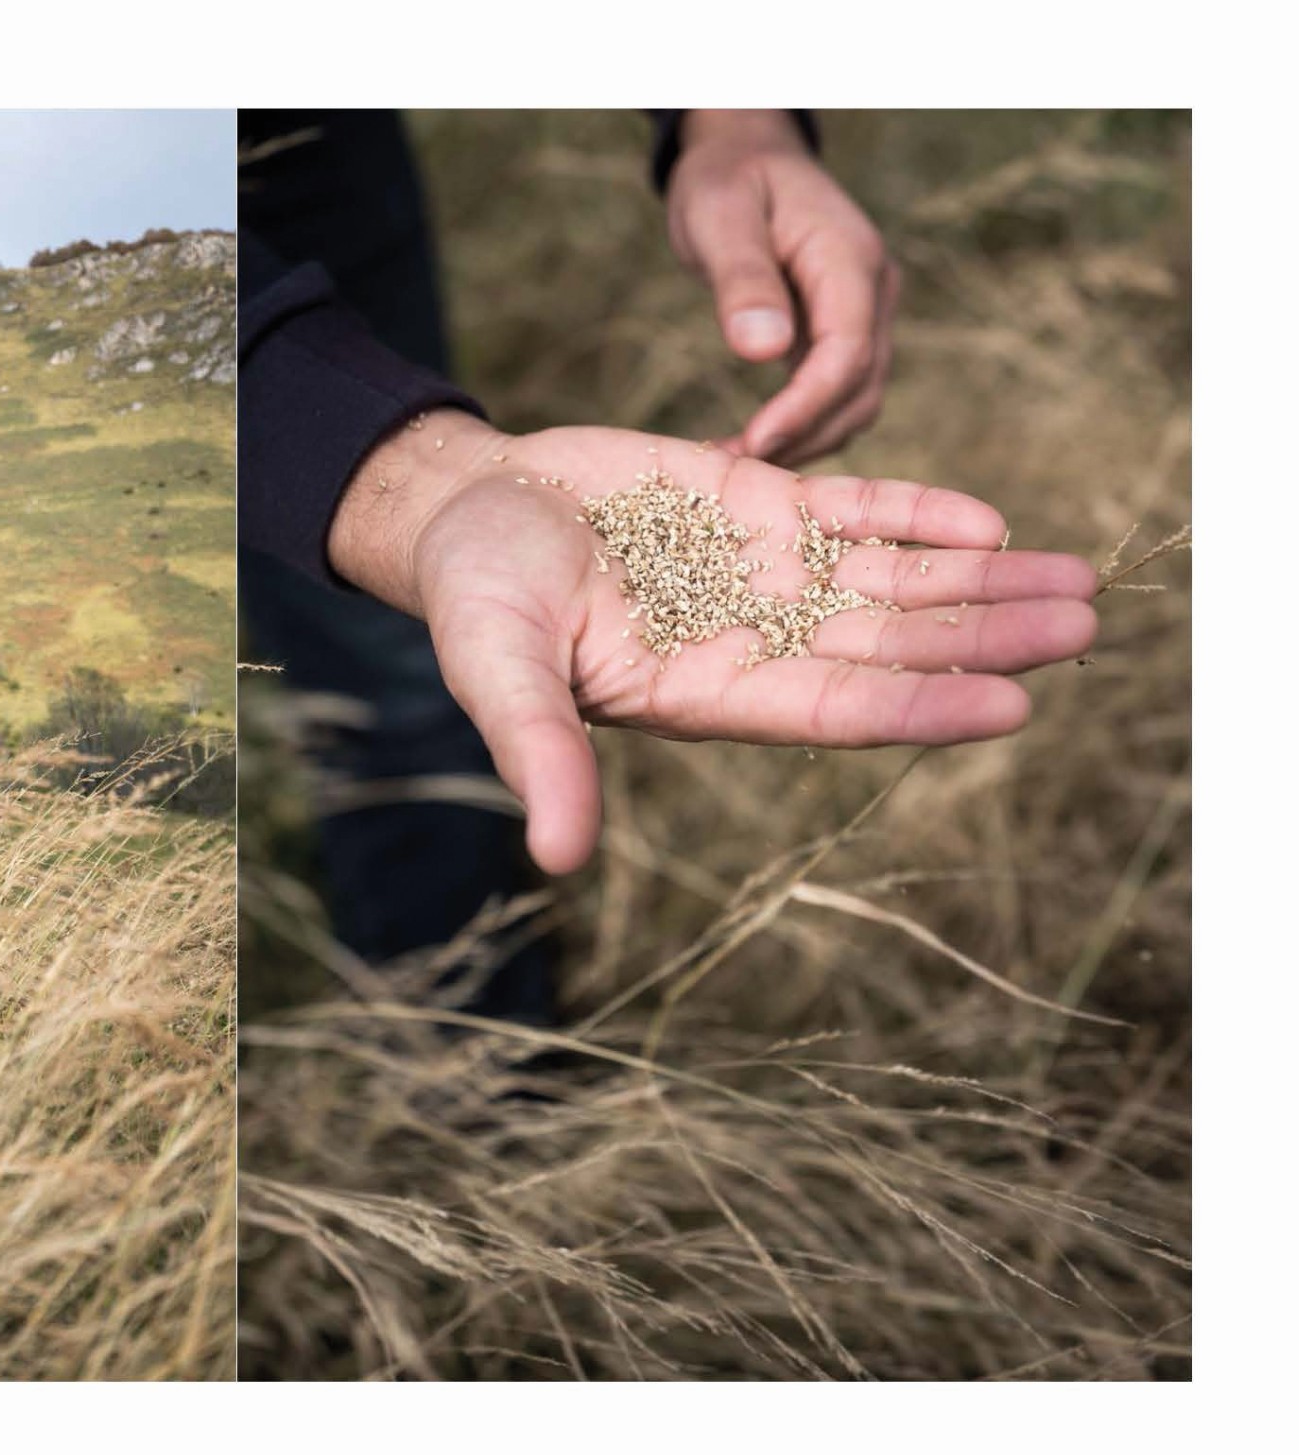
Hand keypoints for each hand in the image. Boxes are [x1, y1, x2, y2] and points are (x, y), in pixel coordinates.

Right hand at [328, 410, 1096, 876]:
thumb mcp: (497, 671)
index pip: (832, 708)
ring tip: (1078, 581)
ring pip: (892, 581)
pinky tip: (989, 523)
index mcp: (702, 692)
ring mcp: (760, 570)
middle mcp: (751, 640)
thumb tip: (558, 858)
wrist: (465, 510)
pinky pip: (855, 511)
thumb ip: (539, 753)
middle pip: (888, 646)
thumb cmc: (473, 597)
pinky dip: (920, 515)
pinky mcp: (755, 501)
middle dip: (985, 639)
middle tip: (1083, 628)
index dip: (920, 706)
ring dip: (981, 584)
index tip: (1012, 705)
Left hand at [665, 110, 898, 467]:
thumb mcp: (720, 217)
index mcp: (851, 260)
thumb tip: (763, 350)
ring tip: (739, 471)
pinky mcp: (842, 331)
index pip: (847, 352)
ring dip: (805, 441)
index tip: (754, 445)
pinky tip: (752, 446)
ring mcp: (864, 313)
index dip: (805, 407)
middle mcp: (873, 291)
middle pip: (860, 388)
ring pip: (855, 400)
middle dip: (804, 438)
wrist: (745, 158)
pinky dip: (801, 426)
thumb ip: (742, 280)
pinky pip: (835, 392)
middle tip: (737, 478)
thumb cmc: (727, 180)